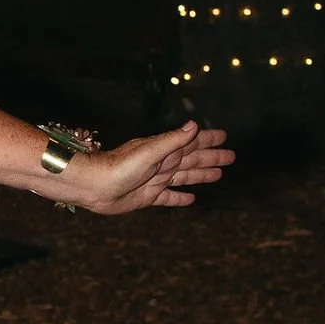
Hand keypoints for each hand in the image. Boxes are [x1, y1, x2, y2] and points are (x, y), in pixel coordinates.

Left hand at [69, 122, 233, 214]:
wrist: (93, 186)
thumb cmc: (118, 167)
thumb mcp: (149, 151)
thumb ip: (172, 140)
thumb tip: (194, 125)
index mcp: (163, 150)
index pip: (191, 142)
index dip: (207, 139)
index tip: (225, 136)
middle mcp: (161, 164)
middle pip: (192, 159)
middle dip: (211, 157)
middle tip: (231, 156)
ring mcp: (154, 180)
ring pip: (184, 176)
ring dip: (201, 175)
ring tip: (219, 175)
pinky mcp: (147, 197)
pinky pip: (168, 197)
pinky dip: (180, 198)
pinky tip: (191, 199)